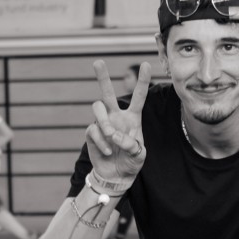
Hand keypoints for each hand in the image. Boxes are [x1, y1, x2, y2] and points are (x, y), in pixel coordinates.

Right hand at [86, 59, 150, 186]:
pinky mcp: (92, 133)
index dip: (142, 81)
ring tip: (110, 135)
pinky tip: (107, 151)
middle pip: (108, 93)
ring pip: (97, 108)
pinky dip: (101, 142)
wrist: (116, 176)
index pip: (138, 97)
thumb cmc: (131, 162)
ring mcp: (103, 124)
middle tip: (98, 62)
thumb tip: (114, 135)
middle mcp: (116, 116)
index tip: (146, 64)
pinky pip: (93, 130)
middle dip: (102, 77)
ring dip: (104, 122)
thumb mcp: (139, 155)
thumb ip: (131, 145)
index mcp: (133, 118)